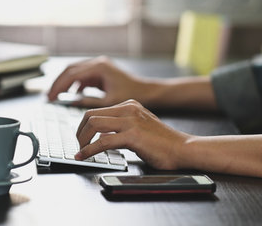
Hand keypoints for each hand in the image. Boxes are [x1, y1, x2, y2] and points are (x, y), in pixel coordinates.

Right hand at [47, 56, 146, 107]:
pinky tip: (73, 95)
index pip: (71, 74)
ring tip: (56, 96)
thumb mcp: (109, 102)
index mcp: (99, 66)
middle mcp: (98, 62)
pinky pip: (83, 76)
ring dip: (65, 83)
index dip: (58, 86)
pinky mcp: (101, 72)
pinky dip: (75, 84)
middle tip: (49, 97)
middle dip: (58, 83)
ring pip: (75, 72)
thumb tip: (71, 102)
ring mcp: (99, 66)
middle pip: (70, 70)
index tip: (51, 97)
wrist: (148, 91)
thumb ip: (89, 101)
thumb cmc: (132, 95)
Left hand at [74, 100, 190, 169]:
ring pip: (93, 124)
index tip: (80, 138)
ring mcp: (130, 120)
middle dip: (79, 132)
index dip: (83, 126)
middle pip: (90, 115)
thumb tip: (101, 135)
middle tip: (78, 146)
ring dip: (82, 140)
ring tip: (80, 151)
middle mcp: (128, 109)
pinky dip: (90, 150)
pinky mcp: (133, 135)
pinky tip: (85, 156)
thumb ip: (121, 127)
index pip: (97, 110)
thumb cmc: (163, 143)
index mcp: (129, 105)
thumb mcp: (139, 127)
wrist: (183, 148)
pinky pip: (103, 141)